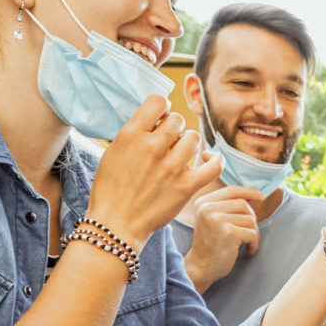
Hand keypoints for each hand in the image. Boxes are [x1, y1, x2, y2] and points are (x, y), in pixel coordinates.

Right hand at [87, 96, 221, 249]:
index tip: (161, 119)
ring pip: (194, 138)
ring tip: (179, 157)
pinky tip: (207, 160)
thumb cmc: (111, 190)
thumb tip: (158, 119)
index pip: (158, 101)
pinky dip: (215, 160)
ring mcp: (172, 166)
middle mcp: (152, 147)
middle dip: (173, 130)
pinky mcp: (187, 185)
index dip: (162, 108)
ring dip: (188, 145)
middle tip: (166, 144)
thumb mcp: (113, 153)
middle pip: (177, 120)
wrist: (116, 224)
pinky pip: (214, 164)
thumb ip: (136, 134)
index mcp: (131, 135)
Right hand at [186, 186, 264, 290]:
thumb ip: (229, 205)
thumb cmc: (211, 244)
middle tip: (246, 233)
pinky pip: (253, 233)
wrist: (201, 267)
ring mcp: (218, 220)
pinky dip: (254, 243)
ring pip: (250, 219)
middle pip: (243, 204)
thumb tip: (255, 196)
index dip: (249, 192)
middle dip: (250, 219)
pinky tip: (247, 250)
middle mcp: (208, 208)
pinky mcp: (229, 233)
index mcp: (203, 202)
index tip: (261, 197)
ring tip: (244, 243)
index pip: (232, 190)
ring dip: (252, 233)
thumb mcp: (213, 219)